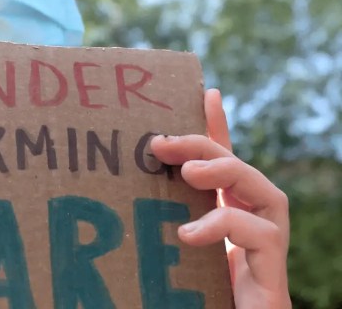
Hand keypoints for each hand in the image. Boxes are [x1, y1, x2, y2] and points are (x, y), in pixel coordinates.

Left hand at [150, 89, 290, 308]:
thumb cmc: (185, 298)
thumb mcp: (162, 254)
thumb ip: (153, 226)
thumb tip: (108, 198)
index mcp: (225, 219)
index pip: (223, 164)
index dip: (215, 129)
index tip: (204, 92)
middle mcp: (251, 228)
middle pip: (240, 169)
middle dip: (205, 147)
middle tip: (162, 143)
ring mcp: (266, 251)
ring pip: (266, 192)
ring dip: (227, 173)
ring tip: (189, 174)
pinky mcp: (272, 276)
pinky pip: (264, 236)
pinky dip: (227, 225)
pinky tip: (189, 234)